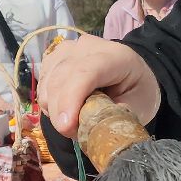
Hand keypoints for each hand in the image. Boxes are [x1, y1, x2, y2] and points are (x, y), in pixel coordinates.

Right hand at [35, 36, 161, 136]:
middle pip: (61, 78)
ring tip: (72, 122)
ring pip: (48, 82)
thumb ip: (115, 115)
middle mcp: (87, 47)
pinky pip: (42, 83)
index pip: (85, 72)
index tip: (66, 127)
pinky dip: (48, 102)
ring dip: (53, 109)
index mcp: (115, 56)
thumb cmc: (137, 90)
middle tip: (72, 134)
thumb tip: (90, 126)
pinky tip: (63, 110)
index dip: (71, 99)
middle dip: (60, 112)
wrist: (130, 72)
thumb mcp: (138, 106)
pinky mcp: (55, 57)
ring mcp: (68, 49)